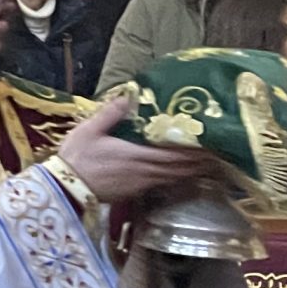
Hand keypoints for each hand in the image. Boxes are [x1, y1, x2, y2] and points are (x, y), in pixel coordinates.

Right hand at [55, 97, 218, 203]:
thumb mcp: (89, 130)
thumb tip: (128, 96)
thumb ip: (110, 114)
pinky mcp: (135, 192)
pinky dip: (179, 178)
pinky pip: (165, 184)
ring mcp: (142, 184)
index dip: (197, 151)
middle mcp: (146, 172)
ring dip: (194, 171)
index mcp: (138, 155)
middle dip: (202, 161)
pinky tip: (184, 175)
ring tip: (210, 164)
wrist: (63, 188)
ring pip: (176, 177)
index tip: (215, 144)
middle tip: (222, 154)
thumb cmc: (76, 158)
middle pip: (182, 168)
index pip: (176, 154)